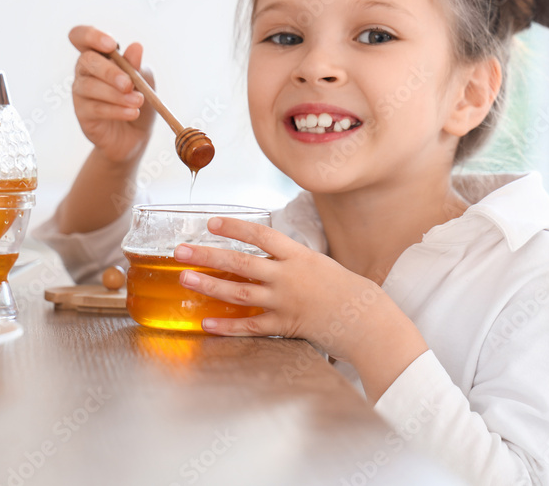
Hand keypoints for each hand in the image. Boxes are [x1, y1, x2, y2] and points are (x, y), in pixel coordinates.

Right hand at [69, 26, 155, 163]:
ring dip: (116, 94)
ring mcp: (81, 91)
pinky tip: (132, 113)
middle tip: (129, 84)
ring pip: (90, 86)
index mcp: (98, 54)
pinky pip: (95, 108)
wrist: (136, 134)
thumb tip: (135, 46)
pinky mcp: (81, 113)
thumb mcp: (144, 79)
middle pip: (86, 60)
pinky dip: (116, 110)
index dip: (91, 36)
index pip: (80, 36)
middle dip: (109, 71)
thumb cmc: (138, 99)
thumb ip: (136, 65)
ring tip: (138, 101)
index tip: (112, 45)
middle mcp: (85, 70)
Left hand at [174, 217, 408, 364]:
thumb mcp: (319, 264)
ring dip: (210, 285)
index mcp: (298, 256)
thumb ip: (290, 260)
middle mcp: (288, 276)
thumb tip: (262, 255)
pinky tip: (206, 321)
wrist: (367, 320)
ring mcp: (285, 302)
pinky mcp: (284, 326)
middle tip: (181, 251)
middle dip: (208, 255)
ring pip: (239, 293)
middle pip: (241, 263)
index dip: (235, 227)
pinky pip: (250, 327)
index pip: (261, 235)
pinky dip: (227, 326)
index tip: (211, 222)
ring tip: (186, 279)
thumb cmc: (346, 290)